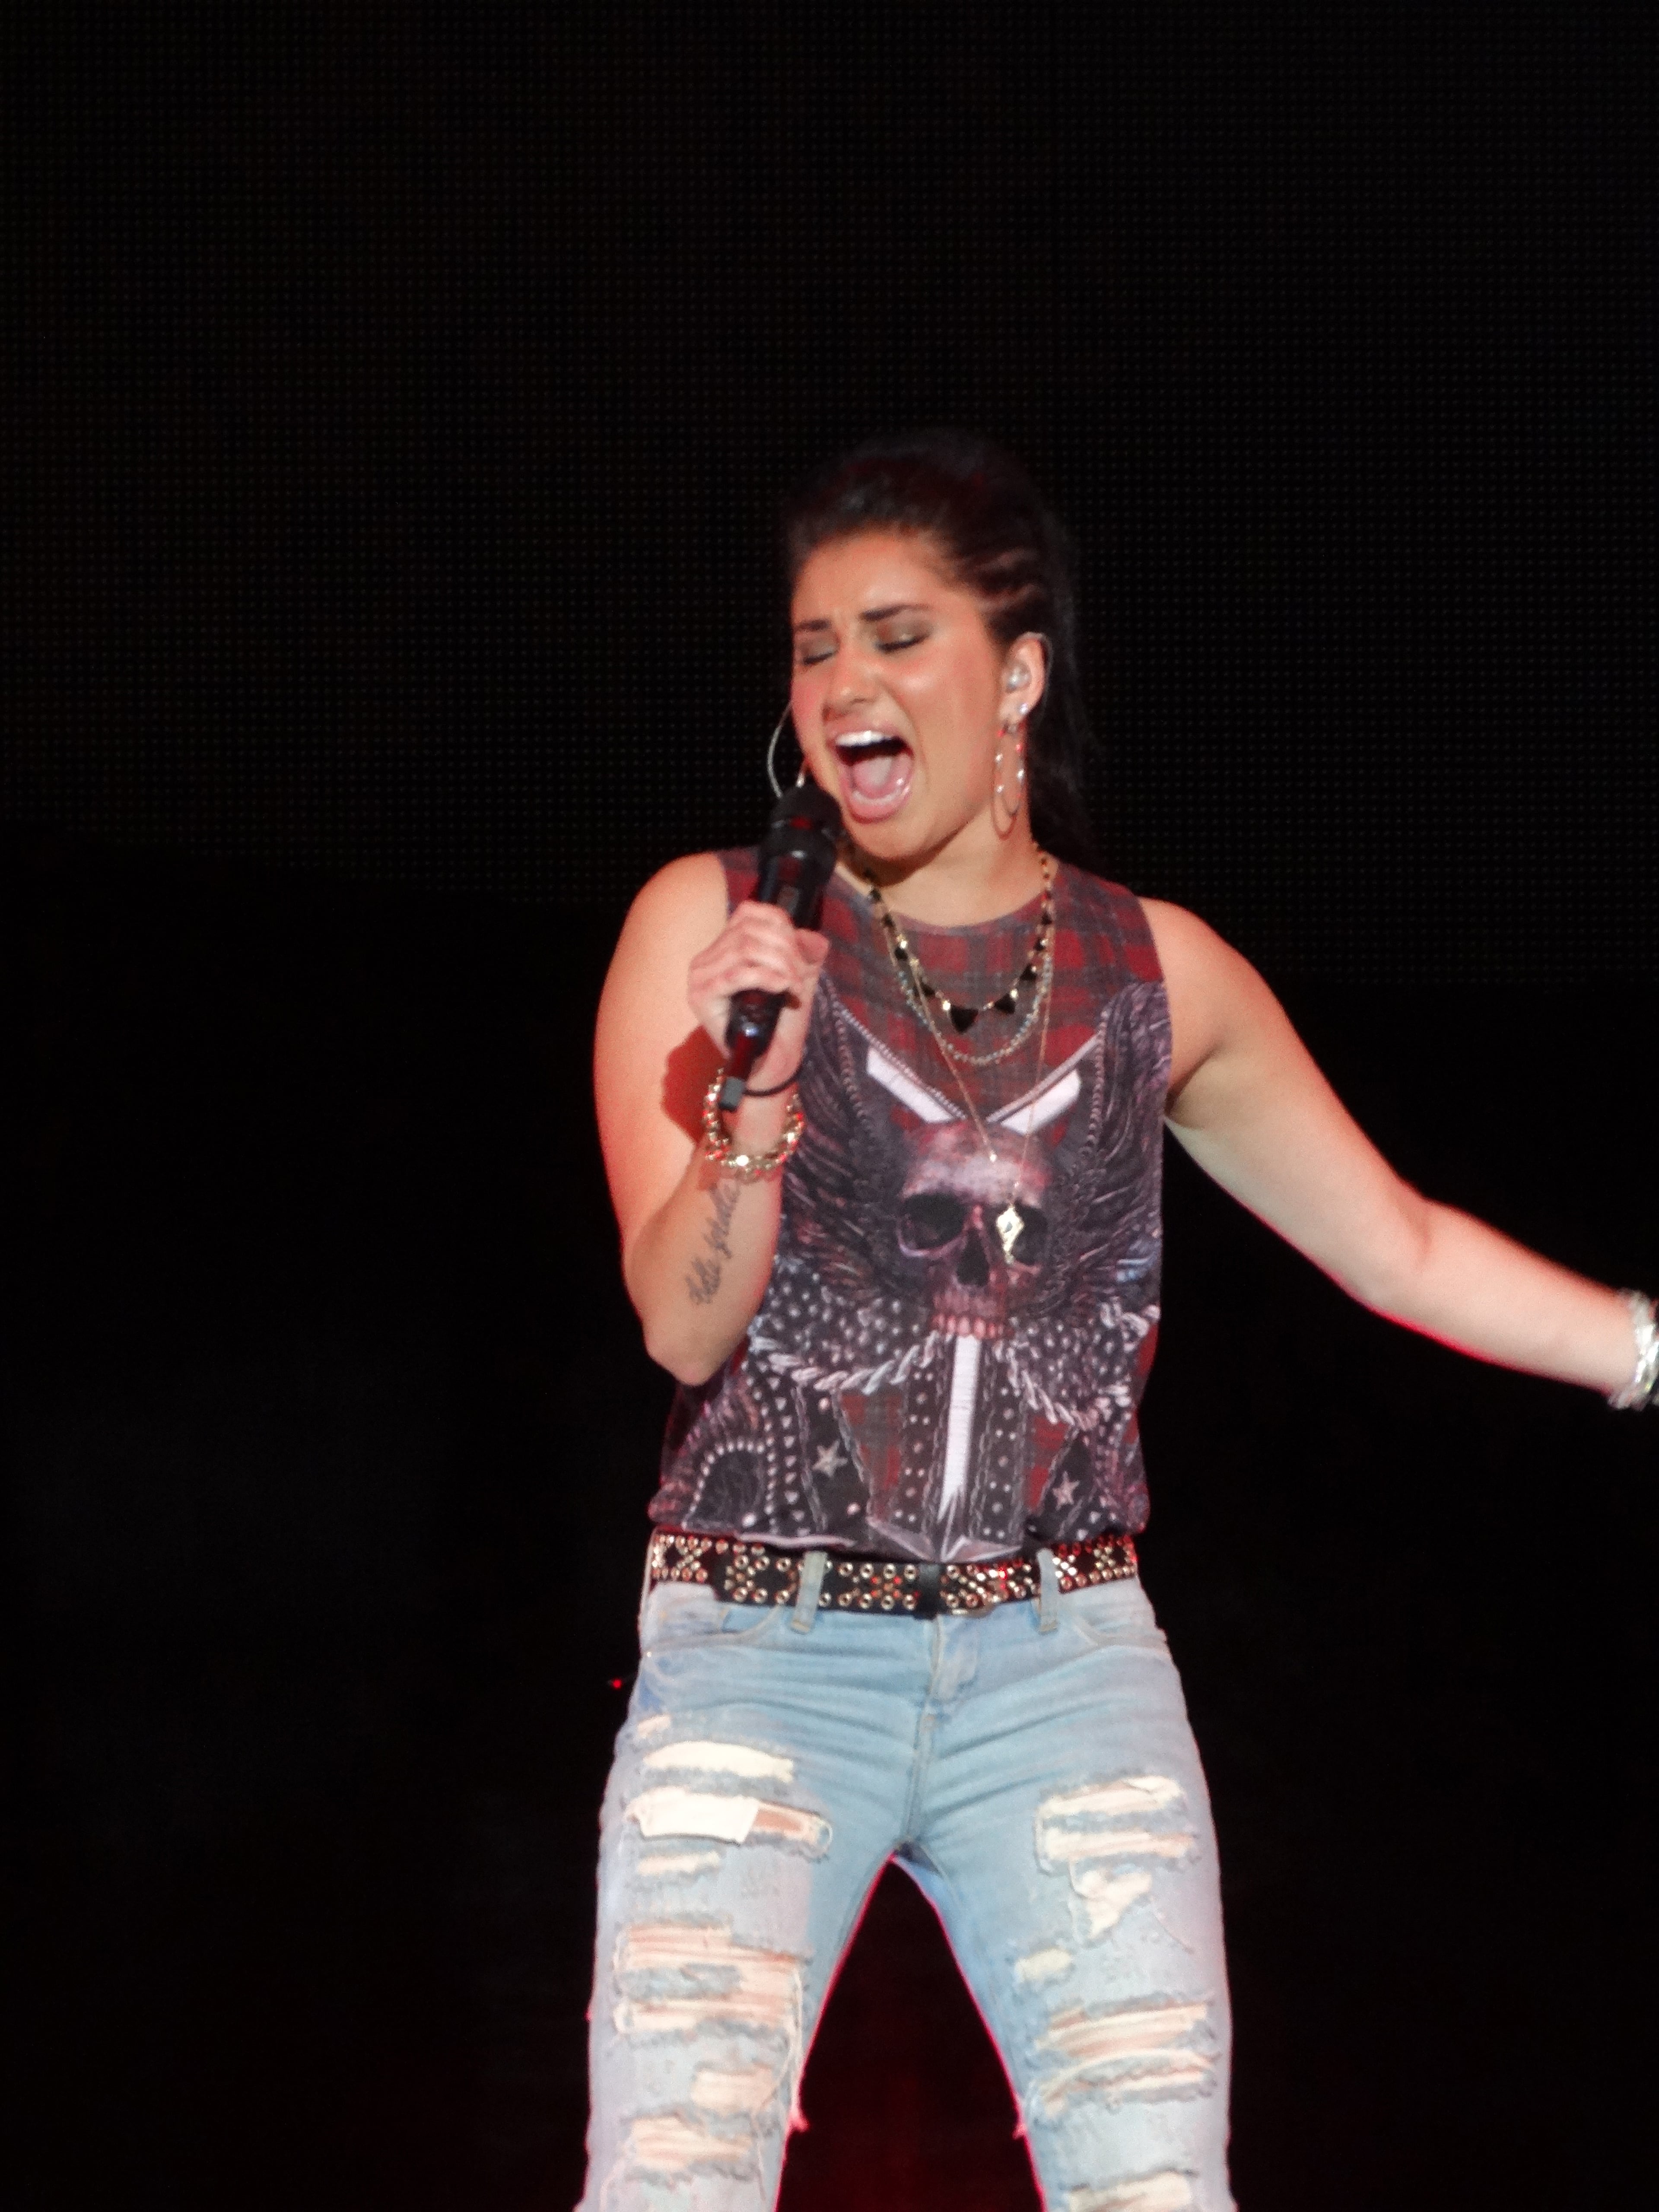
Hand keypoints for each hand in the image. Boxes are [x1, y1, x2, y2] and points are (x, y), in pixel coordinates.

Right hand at [687, 901, 828, 1088]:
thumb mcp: (799, 976)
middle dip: (786, 950)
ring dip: (779, 965)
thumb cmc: (780, 1020)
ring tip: (793, 986)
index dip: (782, 926)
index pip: (750, 912)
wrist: (770, 1063)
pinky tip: (782, 988)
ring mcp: (700, 976)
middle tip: (801, 976)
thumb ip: (807, 951)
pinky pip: (737, 973)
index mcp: (725, 945)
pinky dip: (766, 977)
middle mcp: (707, 957)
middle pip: (750, 930)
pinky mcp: (701, 996)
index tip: (801, 954)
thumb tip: (812, 936)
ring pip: (744, 948)